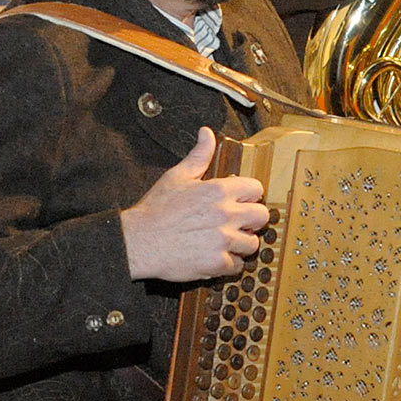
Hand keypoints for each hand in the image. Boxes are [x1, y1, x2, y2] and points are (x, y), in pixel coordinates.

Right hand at [118, 128, 268, 281]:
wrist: (138, 241)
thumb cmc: (156, 210)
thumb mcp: (177, 176)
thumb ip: (199, 156)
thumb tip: (207, 133)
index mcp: (218, 190)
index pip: (256, 189)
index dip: (249, 195)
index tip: (240, 201)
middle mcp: (225, 214)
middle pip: (262, 216)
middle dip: (252, 220)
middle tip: (239, 223)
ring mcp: (223, 240)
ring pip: (253, 243)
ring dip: (242, 244)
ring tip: (227, 242)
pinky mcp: (217, 263)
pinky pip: (238, 266)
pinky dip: (230, 264)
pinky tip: (217, 257)